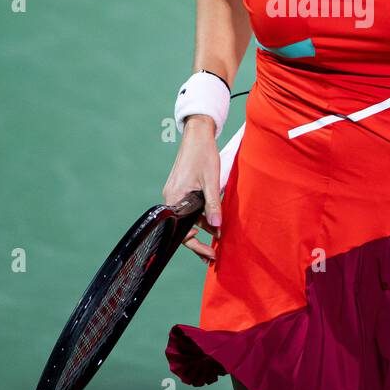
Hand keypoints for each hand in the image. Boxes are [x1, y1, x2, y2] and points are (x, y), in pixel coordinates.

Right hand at [162, 115, 221, 265]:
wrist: (197, 134)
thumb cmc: (203, 155)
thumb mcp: (211, 182)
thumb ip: (213, 205)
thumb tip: (217, 227)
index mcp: (175, 198)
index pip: (182, 232)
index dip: (196, 245)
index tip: (209, 255)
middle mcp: (171, 197)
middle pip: (184, 227)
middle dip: (199, 241)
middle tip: (214, 253)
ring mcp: (175, 193)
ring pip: (188, 217)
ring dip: (203, 226)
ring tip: (218, 237)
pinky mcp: (180, 188)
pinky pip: (189, 207)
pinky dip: (201, 215)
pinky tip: (213, 220)